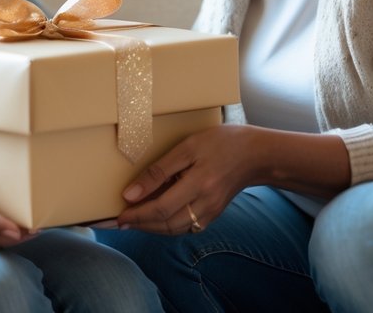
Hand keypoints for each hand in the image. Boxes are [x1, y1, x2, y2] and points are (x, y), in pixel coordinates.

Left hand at [115, 124, 260, 234]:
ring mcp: (210, 212)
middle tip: (118, 222)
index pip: (160, 209)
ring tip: (132, 221)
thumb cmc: (221, 143)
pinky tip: (155, 218)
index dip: (137, 215)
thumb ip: (159, 171)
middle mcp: (205, 204)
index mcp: (198, 184)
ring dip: (151, 228)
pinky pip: (185, 227)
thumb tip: (131, 194)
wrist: (256, 154)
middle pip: (166, 225)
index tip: (117, 216)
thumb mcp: (188, 147)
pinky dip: (167, 226)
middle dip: (140, 225)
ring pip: (174, 230)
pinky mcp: (213, 215)